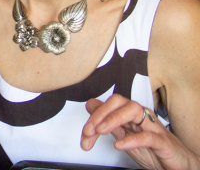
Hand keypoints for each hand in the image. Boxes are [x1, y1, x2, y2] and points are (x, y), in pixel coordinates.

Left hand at [81, 95, 199, 169]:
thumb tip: (91, 107)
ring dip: (113, 119)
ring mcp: (153, 126)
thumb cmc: (153, 151)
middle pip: (118, 102)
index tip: (84, 134)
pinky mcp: (163, 142)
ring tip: (100, 131)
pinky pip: (148, 136)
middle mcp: (141, 116)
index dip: (93, 115)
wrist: (179, 166)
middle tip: (88, 131)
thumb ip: (110, 123)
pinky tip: (120, 145)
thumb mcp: (126, 137)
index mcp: (130, 114)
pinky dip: (132, 139)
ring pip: (133, 110)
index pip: (108, 104)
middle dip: (100, 114)